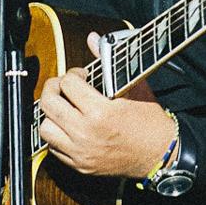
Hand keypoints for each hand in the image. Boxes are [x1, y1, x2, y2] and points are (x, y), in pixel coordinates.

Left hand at [35, 33, 177, 178]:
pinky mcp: (79, 165)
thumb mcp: (134, 87)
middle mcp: (86, 133)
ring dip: (51, 115)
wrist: (160, 154)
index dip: (74, 74)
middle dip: (53, 89)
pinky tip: (69, 127)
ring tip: (65, 109)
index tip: (82, 76)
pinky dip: (57, 135)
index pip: (68, 84)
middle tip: (64, 87)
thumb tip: (93, 39)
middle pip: (48, 104)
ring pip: (45, 127)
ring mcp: (81, 152)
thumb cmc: (150, 122)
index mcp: (101, 112)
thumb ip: (109, 61)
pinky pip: (52, 147)